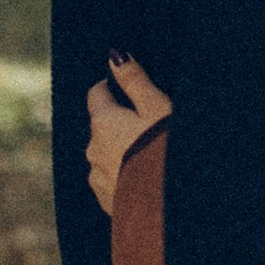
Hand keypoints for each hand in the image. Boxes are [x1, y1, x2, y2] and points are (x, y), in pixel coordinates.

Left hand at [86, 54, 172, 216]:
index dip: (109, 87)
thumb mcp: (157, 108)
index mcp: (104, 123)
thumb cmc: (168, 152)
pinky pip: (112, 181)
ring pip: (104, 155)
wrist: (171, 210)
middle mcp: (93, 151)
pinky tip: (144, 179)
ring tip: (148, 155)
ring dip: (119, 151)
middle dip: (117, 121)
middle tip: (146, 123)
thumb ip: (135, 80)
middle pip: (101, 126)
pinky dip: (123, 176)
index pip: (96, 94)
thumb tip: (114, 54)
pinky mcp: (107, 203)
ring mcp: (98, 179)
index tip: (122, 87)